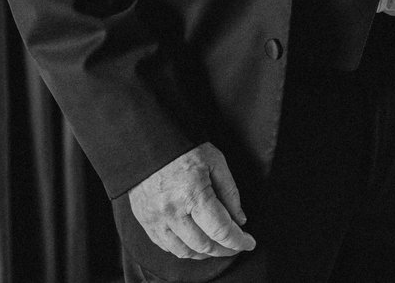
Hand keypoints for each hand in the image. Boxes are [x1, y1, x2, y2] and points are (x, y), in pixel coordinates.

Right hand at [127, 141, 254, 261]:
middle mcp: (172, 211)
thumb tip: (239, 220)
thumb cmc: (183, 148)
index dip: (238, 241)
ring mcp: (156, 219)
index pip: (220, 230)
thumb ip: (229, 191)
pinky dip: (183, 249)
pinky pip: (165, 246)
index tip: (249, 242)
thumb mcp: (215, 161)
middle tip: (235, 245)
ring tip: (217, 246)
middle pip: (204, 245)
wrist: (147, 141)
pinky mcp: (145, 221)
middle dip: (224, 249)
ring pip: (184, 251)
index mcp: (193, 194)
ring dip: (204, 253)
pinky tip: (194, 242)